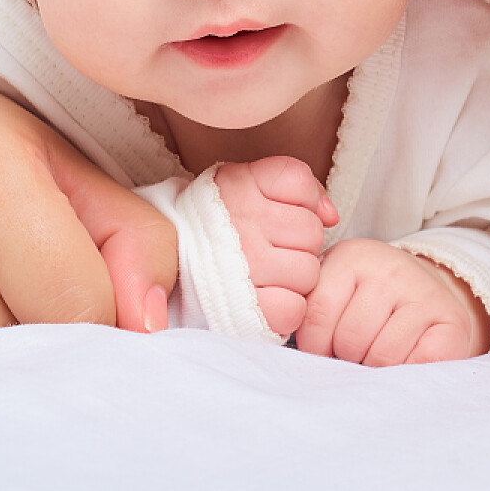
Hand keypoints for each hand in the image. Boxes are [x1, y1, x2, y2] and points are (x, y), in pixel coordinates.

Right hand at [215, 156, 337, 336]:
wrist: (157, 272)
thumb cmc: (209, 231)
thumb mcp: (241, 188)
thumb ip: (295, 187)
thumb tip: (332, 214)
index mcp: (236, 184)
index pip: (298, 181)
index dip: (298, 201)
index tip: (275, 214)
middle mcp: (241, 221)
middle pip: (312, 231)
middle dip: (297, 244)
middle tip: (267, 250)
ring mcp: (245, 265)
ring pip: (309, 272)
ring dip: (293, 278)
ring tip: (264, 276)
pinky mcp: (247, 308)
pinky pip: (295, 307)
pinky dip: (284, 308)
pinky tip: (264, 299)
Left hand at [295, 238, 489, 365]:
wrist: (425, 292)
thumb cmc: (367, 301)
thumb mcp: (334, 291)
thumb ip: (311, 313)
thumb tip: (294, 352)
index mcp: (351, 257)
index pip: (316, 314)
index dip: (315, 345)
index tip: (323, 349)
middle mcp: (389, 268)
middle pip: (350, 339)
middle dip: (347, 358)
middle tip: (356, 353)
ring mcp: (423, 292)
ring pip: (382, 356)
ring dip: (376, 368)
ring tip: (378, 356)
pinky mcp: (452, 319)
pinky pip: (418, 363)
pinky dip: (408, 371)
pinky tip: (406, 359)